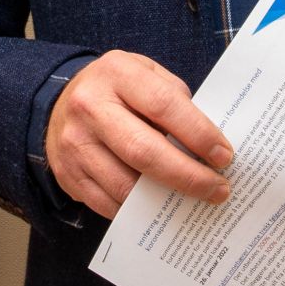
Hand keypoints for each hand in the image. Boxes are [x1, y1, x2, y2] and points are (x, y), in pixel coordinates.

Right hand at [46, 51, 232, 218]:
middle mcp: (90, 107)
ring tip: (195, 201)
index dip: (198, 133)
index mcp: (117, 74)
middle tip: (218, 189)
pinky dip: (139, 211)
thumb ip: (175, 101)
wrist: (60, 103)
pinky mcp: (68, 175)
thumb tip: (209, 146)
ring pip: (125, 184)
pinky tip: (161, 208)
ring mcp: (75, 144)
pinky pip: (108, 204)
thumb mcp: (146, 74)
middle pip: (143, 151)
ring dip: (166, 199)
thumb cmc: (118, 90)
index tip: (224, 156)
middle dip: (187, 176)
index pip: (163, 104)